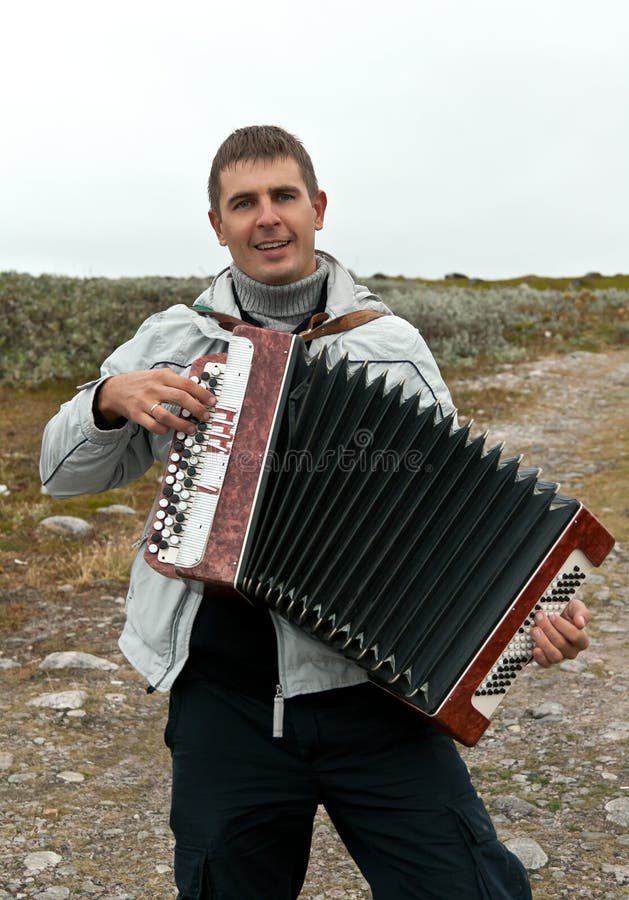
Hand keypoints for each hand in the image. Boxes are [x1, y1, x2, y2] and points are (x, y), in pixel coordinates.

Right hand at [97, 369, 215, 435]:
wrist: (115, 389)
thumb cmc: (143, 383)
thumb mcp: (159, 375)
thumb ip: (176, 382)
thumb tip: (200, 391)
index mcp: (162, 376)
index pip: (187, 384)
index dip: (202, 394)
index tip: (212, 402)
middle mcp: (154, 388)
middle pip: (180, 398)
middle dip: (196, 409)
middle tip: (205, 416)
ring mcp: (144, 402)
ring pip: (166, 415)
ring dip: (182, 424)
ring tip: (191, 429)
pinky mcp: (136, 415)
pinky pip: (153, 425)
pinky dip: (163, 430)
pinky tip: (170, 430)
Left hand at [531, 598, 590, 667]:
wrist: (549, 616)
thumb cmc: (565, 611)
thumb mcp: (575, 607)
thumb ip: (581, 612)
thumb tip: (580, 623)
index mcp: (581, 639)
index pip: (576, 636)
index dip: (563, 626)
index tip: (552, 615)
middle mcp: (572, 651)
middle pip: (562, 644)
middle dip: (548, 629)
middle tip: (538, 617)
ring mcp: (560, 657)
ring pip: (554, 656)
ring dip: (543, 642)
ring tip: (534, 630)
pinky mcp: (548, 660)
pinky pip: (545, 664)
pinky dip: (540, 657)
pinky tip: (535, 649)